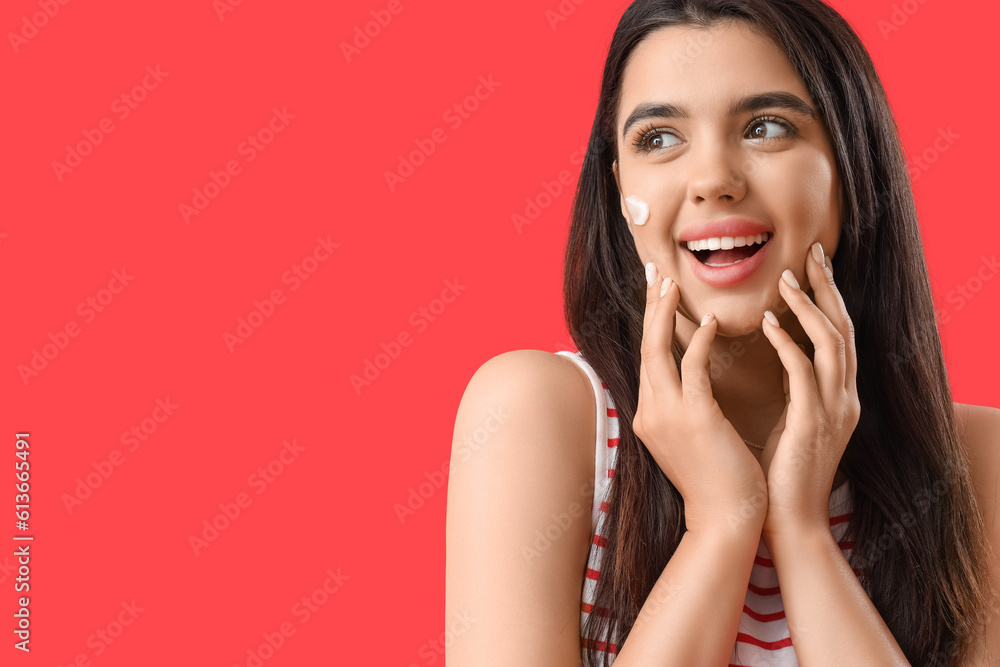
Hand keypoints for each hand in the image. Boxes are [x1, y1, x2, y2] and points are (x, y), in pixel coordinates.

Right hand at [635, 261, 766, 534]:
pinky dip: (696, 339)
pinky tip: (710, 319)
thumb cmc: (719, 482)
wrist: (727, 519)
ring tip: (673, 283)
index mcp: (650, 416)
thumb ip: (686, 410)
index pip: (647, 360)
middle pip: (644, 347)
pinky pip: (691, 367)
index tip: (656, 294)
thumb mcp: (693, 441)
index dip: (650, 324)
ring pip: (657, 350)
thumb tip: (691, 386)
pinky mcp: (692, 417)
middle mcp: (649, 411)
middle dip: (649, 308)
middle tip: (654, 272)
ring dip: (664, 313)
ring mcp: (666, 414)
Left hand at [758, 243, 860, 541]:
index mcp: (837, 397)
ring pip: (830, 343)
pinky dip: (788, 343)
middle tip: (812, 252)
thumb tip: (774, 354)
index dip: (826, 299)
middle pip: (843, 328)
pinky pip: (804, 372)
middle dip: (828, 288)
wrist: (786, 521)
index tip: (810, 267)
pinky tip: (767, 322)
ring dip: (808, 307)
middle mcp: (843, 398)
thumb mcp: (789, 421)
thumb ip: (791, 389)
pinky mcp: (814, 423)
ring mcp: (833, 410)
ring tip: (785, 279)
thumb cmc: (778, 473)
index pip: (836, 335)